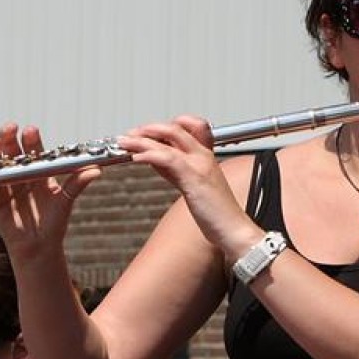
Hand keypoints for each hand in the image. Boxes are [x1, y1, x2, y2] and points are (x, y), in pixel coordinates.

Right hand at [0, 122, 100, 263]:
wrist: (39, 247)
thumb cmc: (54, 224)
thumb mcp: (65, 202)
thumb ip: (76, 184)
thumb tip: (96, 170)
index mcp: (41, 173)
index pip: (36, 151)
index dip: (32, 140)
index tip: (31, 130)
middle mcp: (24, 175)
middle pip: (16, 152)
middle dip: (11, 138)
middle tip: (11, 128)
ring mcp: (9, 185)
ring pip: (1, 162)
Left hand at [117, 116, 258, 254]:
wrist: (234, 231)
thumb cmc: (217, 215)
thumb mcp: (194, 187)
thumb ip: (176, 172)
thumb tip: (157, 163)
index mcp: (206, 156)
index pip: (188, 127)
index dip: (165, 127)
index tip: (146, 134)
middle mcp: (204, 155)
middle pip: (174, 128)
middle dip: (148, 129)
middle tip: (129, 136)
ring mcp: (200, 164)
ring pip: (167, 140)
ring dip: (141, 140)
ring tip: (124, 142)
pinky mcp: (194, 176)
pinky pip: (167, 158)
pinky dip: (149, 155)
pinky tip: (136, 158)